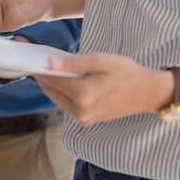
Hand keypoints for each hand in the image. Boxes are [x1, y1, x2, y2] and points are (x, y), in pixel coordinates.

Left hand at [34, 54, 173, 124]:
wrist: (147, 92)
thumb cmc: (126, 72)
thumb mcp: (100, 60)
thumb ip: (73, 63)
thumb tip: (50, 63)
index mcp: (83, 94)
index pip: (52, 80)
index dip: (40, 69)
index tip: (31, 60)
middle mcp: (80, 110)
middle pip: (51, 91)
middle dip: (45, 77)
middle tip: (40, 63)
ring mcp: (83, 118)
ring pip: (58, 99)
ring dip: (53, 86)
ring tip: (54, 70)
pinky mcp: (87, 120)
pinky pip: (67, 105)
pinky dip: (63, 93)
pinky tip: (67, 82)